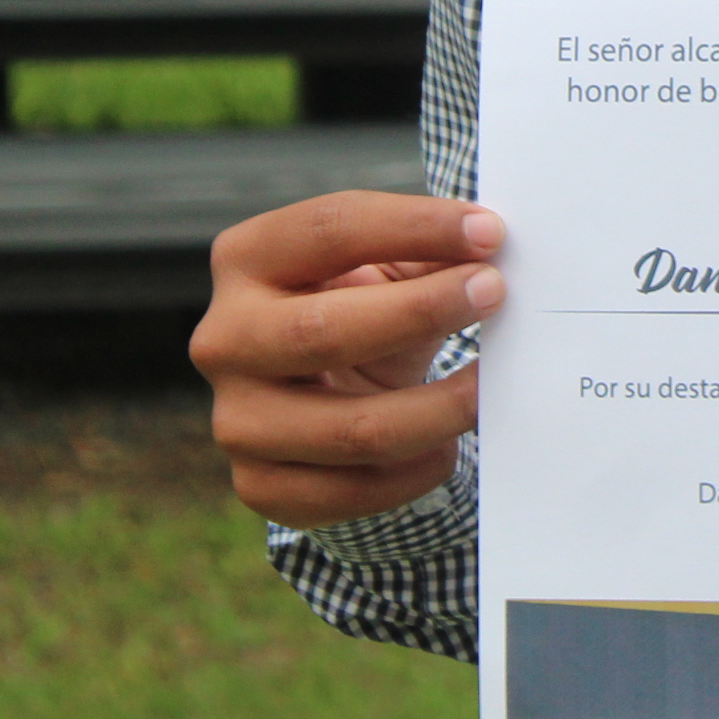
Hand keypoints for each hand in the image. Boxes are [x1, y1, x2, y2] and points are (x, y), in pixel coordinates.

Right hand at [193, 191, 500, 527]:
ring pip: (350, 429)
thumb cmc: (361, 308)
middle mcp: (225, 338)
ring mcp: (236, 419)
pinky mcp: (259, 485)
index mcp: (247, 259)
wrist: (323, 391)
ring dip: (438, 408)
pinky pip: (352, 491)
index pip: (330, 230)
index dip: (414, 227)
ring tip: (488, 388)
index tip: (489, 233)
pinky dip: (416, 469)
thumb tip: (491, 249)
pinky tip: (447, 444)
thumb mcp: (382, 268)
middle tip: (494, 295)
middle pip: (325, 331)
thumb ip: (429, 252)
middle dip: (422, 311)